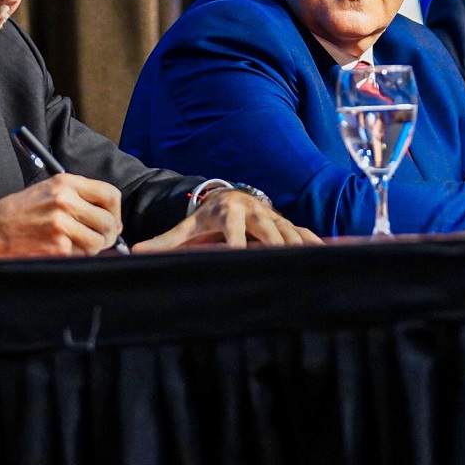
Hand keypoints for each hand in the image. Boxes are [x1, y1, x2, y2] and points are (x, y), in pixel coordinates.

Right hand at [0, 174, 121, 257]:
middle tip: (99, 239)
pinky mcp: (56, 246)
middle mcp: (66, 200)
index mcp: (66, 183)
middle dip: (108, 234)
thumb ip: (81, 197)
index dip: (115, 212)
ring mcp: (61, 224)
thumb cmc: (20, 211)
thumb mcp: (50, 190)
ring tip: (78, 245)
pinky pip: (82, 255)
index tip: (112, 220)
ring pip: (98, 241)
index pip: (111, 194)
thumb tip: (112, 219)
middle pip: (109, 221)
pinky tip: (61, 250)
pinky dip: (76, 256)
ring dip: (93, 248)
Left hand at [134, 190, 323, 251]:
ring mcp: (272, 217)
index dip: (237, 246)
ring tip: (307, 268)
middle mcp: (254, 212)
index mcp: (228, 213)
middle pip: (267, 231)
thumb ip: (164, 242)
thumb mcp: (187, 228)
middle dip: (275, 248)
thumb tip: (134, 251)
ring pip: (288, 233)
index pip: (233, 232)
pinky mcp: (286, 223)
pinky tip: (329, 258)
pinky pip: (304, 233)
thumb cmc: (206, 218)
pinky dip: (315, 244)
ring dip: (298, 249)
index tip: (238, 259)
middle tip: (281, 267)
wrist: (230, 196)